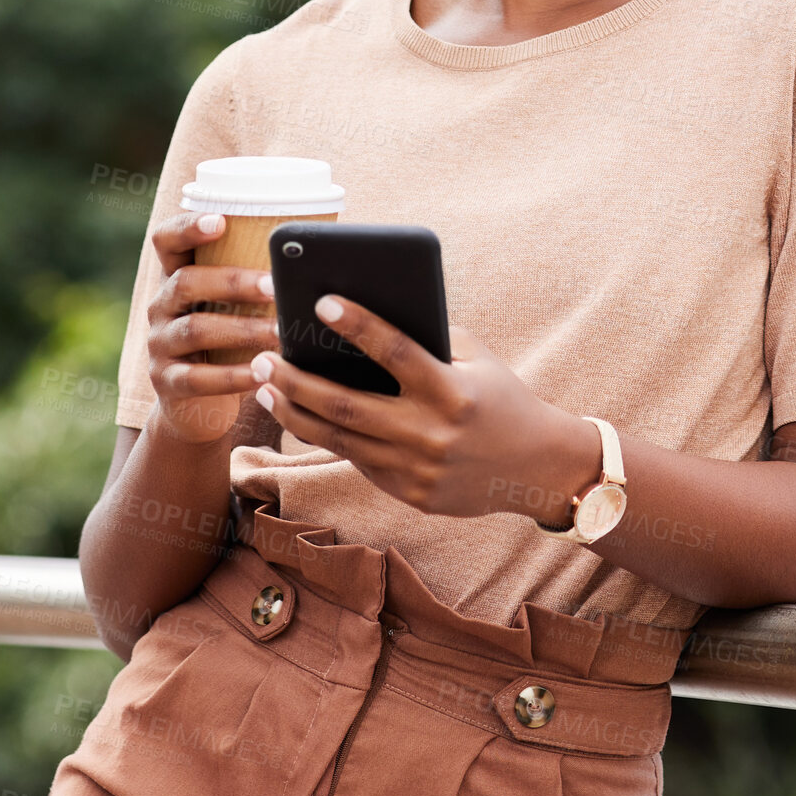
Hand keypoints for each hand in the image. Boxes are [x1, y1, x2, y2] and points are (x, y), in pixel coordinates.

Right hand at [146, 212, 280, 444]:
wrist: (197, 407)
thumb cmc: (231, 342)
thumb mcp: (235, 308)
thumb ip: (259, 282)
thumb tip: (319, 260)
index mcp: (177, 276)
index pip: (166, 240)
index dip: (187, 227)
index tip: (220, 221)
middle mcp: (161, 305)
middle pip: (186, 281)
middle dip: (233, 281)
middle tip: (275, 285)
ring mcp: (160, 344)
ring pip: (196, 329)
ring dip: (243, 329)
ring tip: (280, 332)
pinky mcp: (167, 382)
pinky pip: (198, 378)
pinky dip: (233, 376)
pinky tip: (263, 373)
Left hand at [248, 295, 600, 519]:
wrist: (534, 466)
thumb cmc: (500, 396)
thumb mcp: (475, 358)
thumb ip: (429, 337)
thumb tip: (366, 316)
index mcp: (452, 391)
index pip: (396, 352)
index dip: (358, 325)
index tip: (321, 302)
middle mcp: (430, 433)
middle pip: (345, 405)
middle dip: (294, 380)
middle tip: (261, 358)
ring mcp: (416, 469)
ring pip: (337, 439)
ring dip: (294, 411)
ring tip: (264, 386)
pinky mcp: (408, 493)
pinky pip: (356, 460)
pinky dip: (324, 435)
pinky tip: (299, 413)